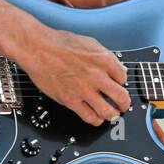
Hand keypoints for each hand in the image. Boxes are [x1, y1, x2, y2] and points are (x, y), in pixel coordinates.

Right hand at [12, 27, 129, 126]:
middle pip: (121, 97)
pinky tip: (97, 119)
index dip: (122, 82)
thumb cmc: (59, 43)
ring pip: (107, 111)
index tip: (119, 85)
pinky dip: (96, 120)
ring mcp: (84, 90)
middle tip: (124, 105)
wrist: (38, 49)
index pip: (124, 77)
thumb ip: (106, 57)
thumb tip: (117, 68)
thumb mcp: (91, 43)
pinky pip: (88, 116)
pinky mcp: (70, 100)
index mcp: (104, 60)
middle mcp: (97, 76)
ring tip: (113, 114)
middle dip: (125, 103)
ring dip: (113, 115)